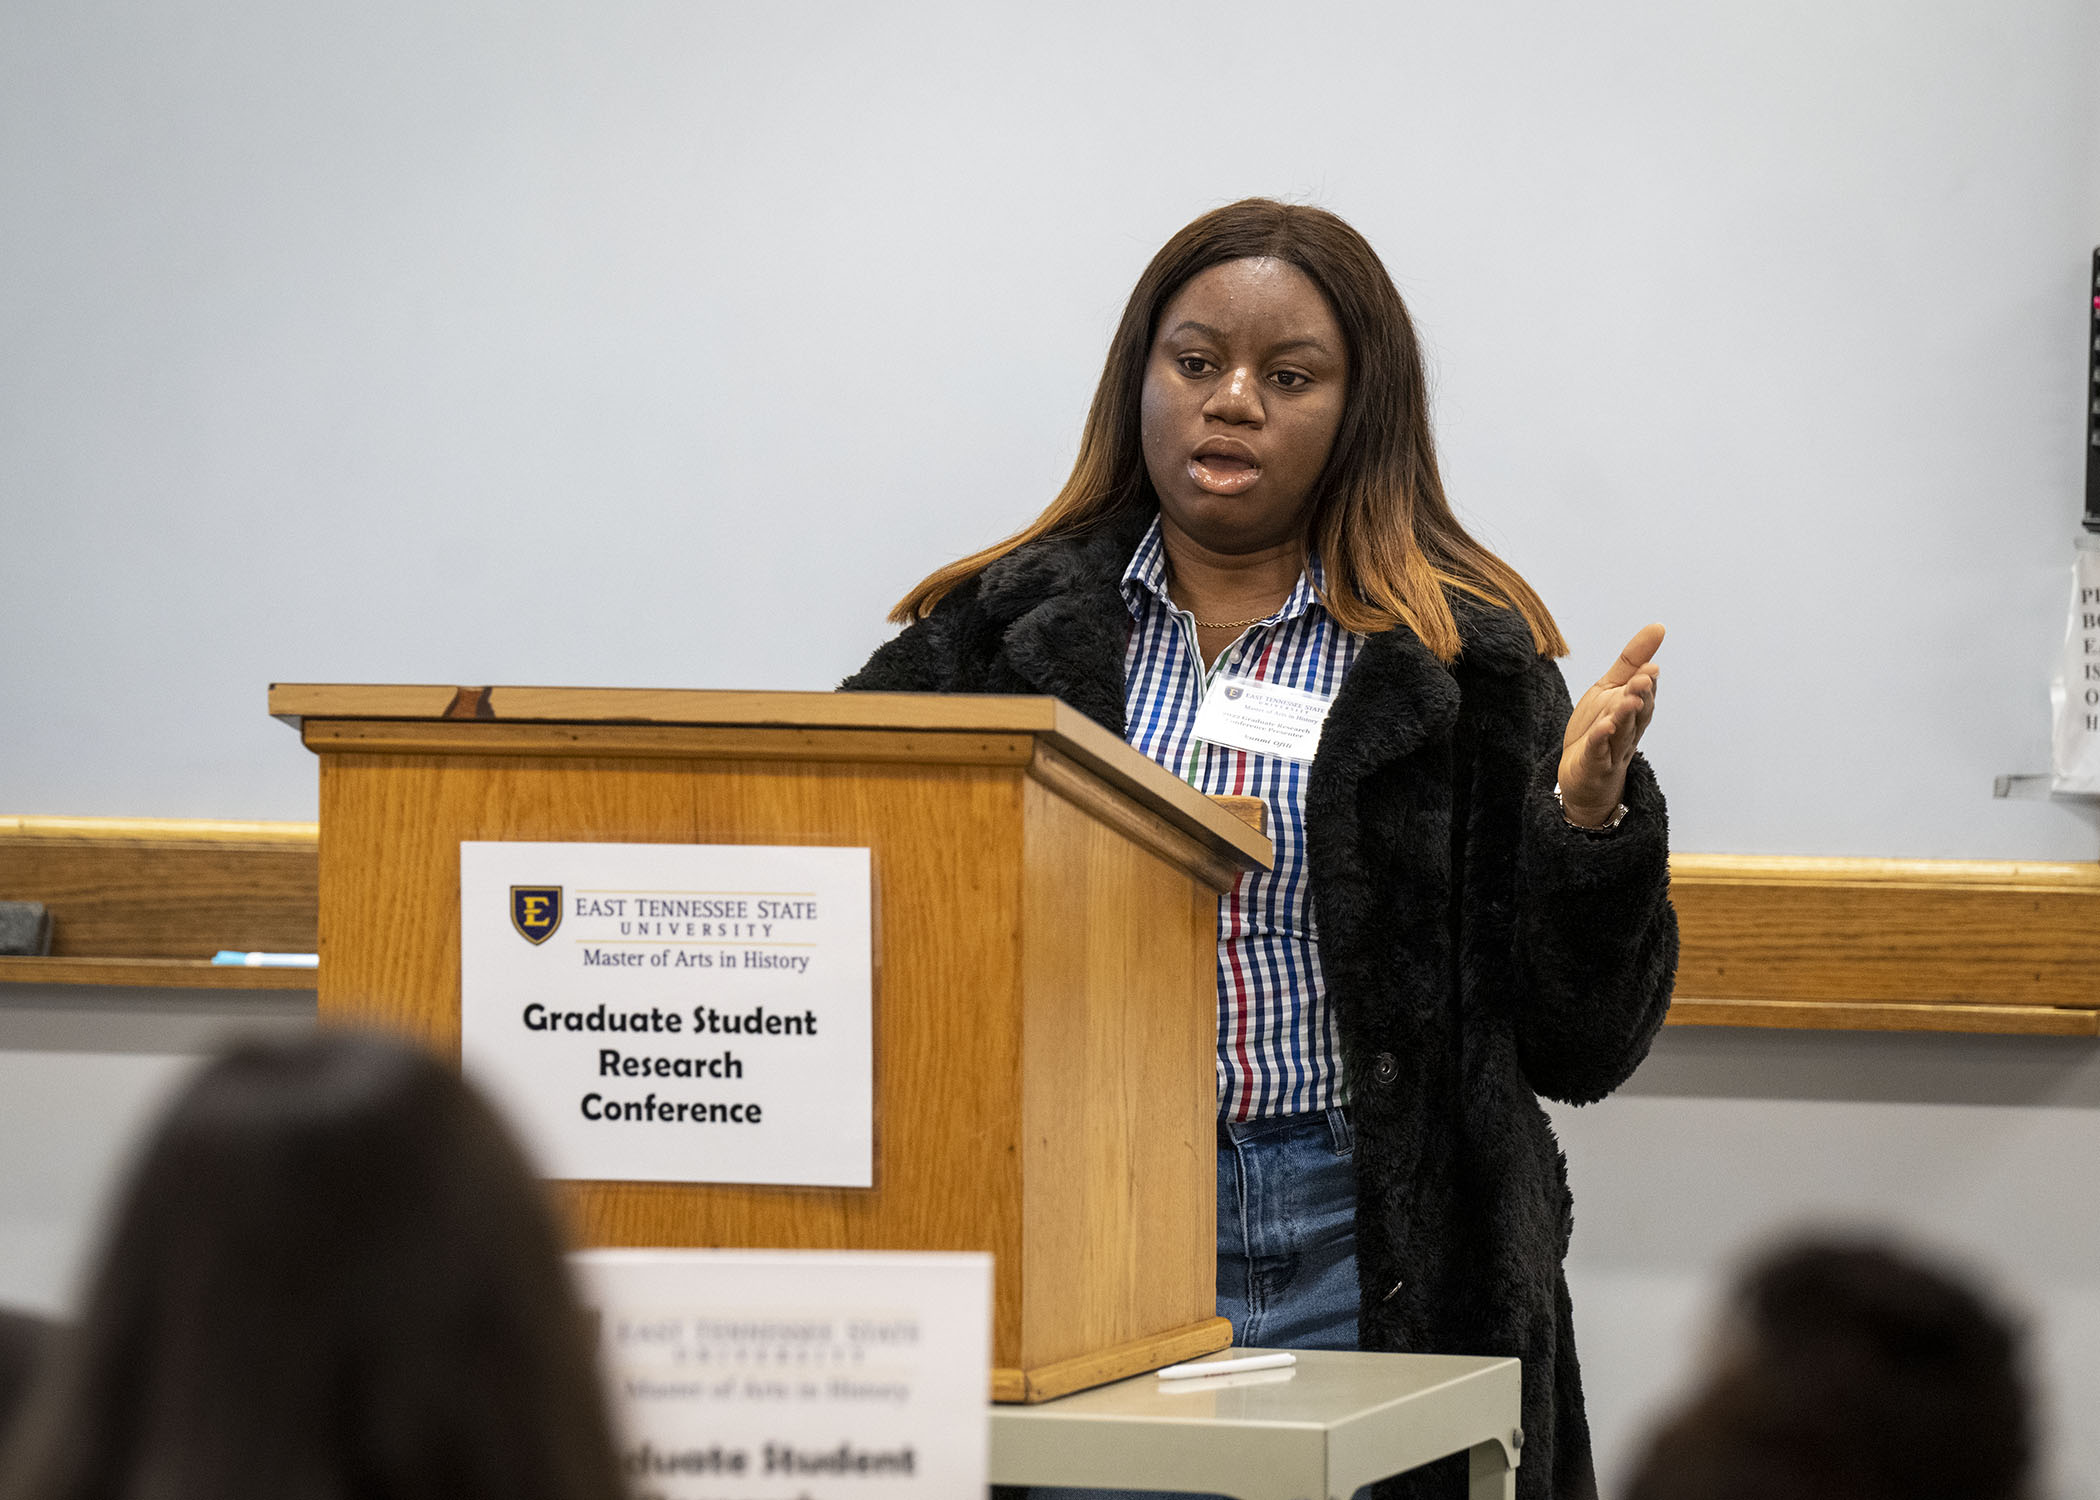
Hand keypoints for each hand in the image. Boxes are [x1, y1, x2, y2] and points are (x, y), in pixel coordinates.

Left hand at [1557, 623, 1663, 826]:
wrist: (1582, 772)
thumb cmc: (1599, 726)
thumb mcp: (1612, 688)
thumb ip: (1632, 660)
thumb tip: (1659, 626)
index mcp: (1634, 709)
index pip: (1644, 693)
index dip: (1646, 681)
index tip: (1650, 666)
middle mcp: (1628, 729)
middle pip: (1637, 711)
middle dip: (1641, 694)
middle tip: (1643, 679)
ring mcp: (1612, 748)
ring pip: (1621, 730)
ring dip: (1625, 715)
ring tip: (1629, 700)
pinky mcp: (1594, 764)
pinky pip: (1598, 752)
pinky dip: (1601, 741)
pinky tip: (1603, 728)